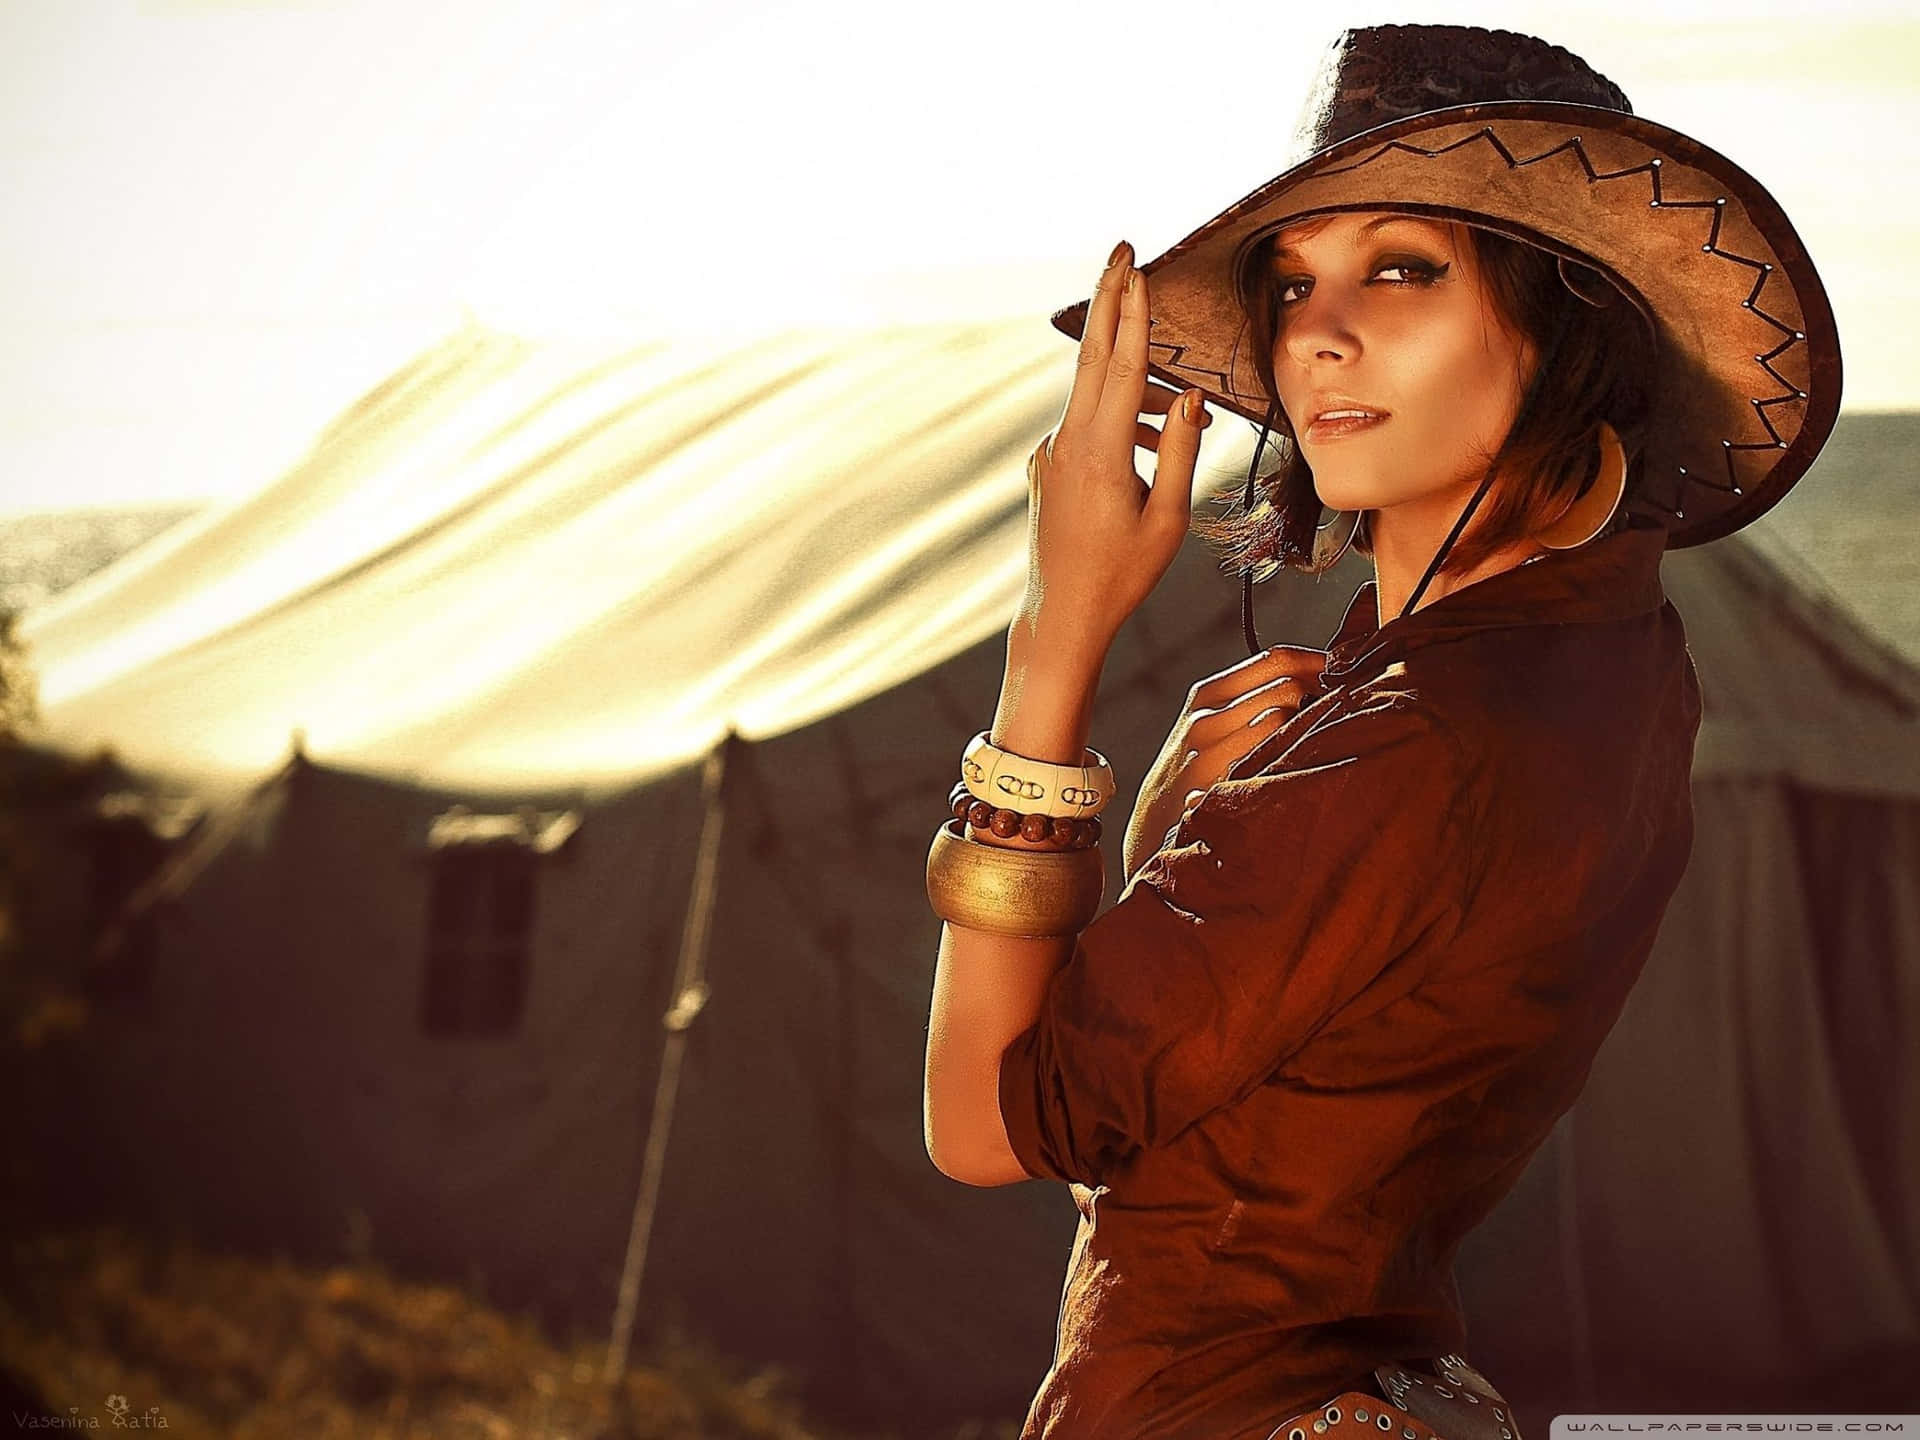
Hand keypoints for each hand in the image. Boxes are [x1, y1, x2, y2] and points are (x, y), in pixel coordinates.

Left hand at [1014, 241, 1212, 662]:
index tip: (1138, 270)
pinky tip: (1148, 448)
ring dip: (1134, 385)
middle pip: (1092, 356)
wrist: (1061, 615)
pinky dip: (1119, 421)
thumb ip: (1178, 452)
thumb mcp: (1167, 518)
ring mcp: (1052, 454)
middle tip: (1122, 250)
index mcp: (1099, 452)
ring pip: (1095, 397)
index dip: (1133, 314)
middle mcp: (1067, 443)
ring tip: (1178, 407)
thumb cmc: (1120, 575)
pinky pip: (1087, 427)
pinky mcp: (1049, 468)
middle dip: (1110, 300)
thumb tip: (1189, 399)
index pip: (1122, 366)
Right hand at [1121, 645, 1329, 878]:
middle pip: (1286, 686)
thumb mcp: (1210, 725)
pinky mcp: (1213, 787)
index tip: (1347, 676)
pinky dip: (1291, 759)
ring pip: (1281, 719)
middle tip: (1341, 714)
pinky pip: (1269, 760)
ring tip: (1320, 744)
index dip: (1319, 663)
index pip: (1276, 659)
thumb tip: (1316, 677)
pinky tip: (1297, 772)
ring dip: (1308, 728)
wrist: (1150, 828)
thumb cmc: (1194, 772)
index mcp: (1207, 693)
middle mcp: (1204, 718)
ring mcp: (1207, 753)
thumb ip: (1251, 699)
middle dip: (1319, 696)